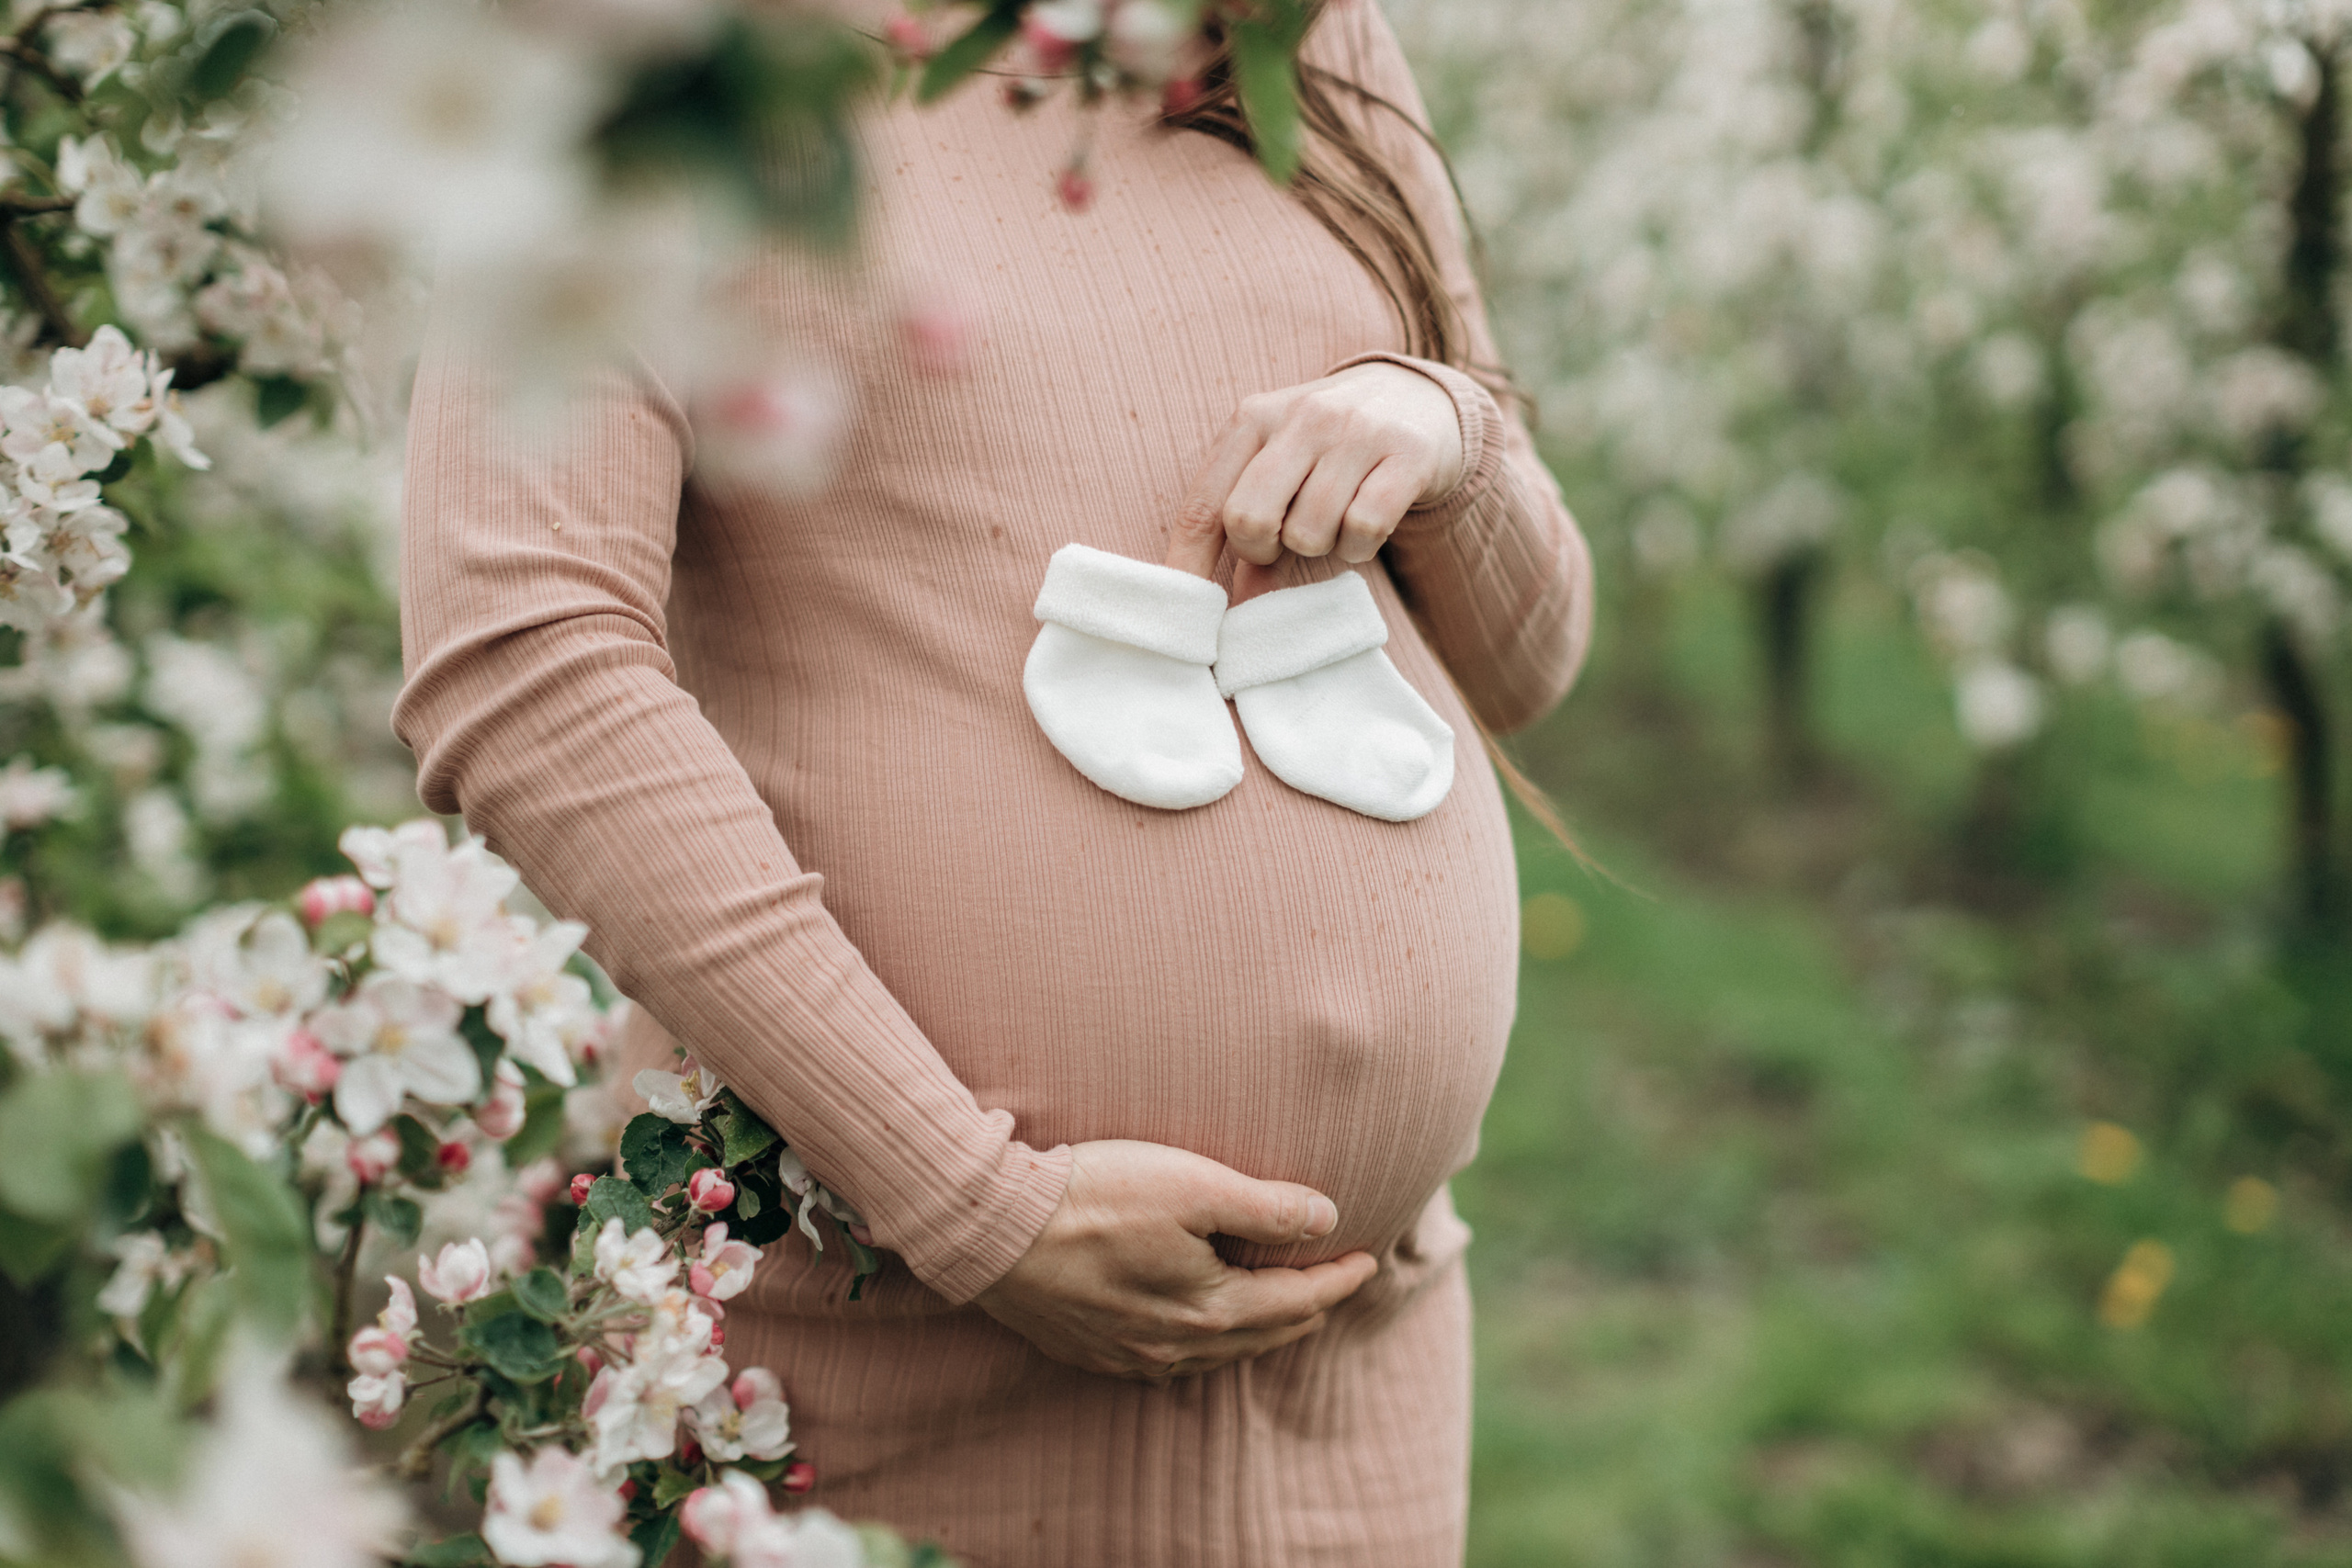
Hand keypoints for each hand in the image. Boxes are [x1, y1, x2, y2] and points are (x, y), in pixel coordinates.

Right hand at [972, 1139, 1379, 1383]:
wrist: (994, 1228)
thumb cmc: (1096, 1195)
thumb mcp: (1194, 1183)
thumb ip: (1267, 1206)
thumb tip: (1327, 1219)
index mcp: (1212, 1310)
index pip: (1298, 1299)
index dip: (1339, 1278)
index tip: (1369, 1257)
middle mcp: (1176, 1347)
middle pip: (1263, 1333)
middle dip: (1308, 1308)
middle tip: (1335, 1282)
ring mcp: (1130, 1356)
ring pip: (1218, 1354)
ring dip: (1259, 1329)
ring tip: (1281, 1305)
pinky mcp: (1092, 1349)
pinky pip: (1170, 1360)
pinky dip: (1205, 1343)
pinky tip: (1200, 1328)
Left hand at [1164, 362, 1464, 585]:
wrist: (1420, 401)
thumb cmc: (1333, 448)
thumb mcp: (1284, 471)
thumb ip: (1253, 526)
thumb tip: (1236, 604)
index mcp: (1255, 417)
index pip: (1204, 504)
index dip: (1187, 565)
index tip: (1184, 615)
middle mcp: (1303, 417)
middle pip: (1249, 521)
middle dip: (1261, 552)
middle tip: (1284, 543)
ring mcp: (1358, 431)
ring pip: (1309, 532)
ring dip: (1320, 547)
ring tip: (1335, 523)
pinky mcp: (1408, 453)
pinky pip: (1363, 529)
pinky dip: (1360, 546)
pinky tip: (1366, 527)